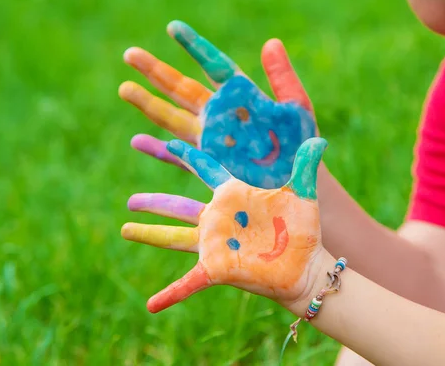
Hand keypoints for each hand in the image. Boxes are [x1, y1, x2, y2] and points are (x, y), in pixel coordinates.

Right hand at [118, 21, 317, 188]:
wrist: (299, 181)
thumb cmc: (301, 145)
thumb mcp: (297, 108)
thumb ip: (282, 77)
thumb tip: (270, 42)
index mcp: (240, 96)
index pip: (214, 65)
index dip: (194, 47)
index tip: (173, 27)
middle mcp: (219, 115)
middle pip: (182, 88)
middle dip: (156, 71)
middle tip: (130, 53)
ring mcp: (210, 140)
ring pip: (172, 118)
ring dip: (148, 104)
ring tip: (124, 87)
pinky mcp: (207, 165)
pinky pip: (178, 155)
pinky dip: (158, 149)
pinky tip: (137, 141)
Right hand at [121, 137, 327, 312]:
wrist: (306, 266)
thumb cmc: (303, 230)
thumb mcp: (303, 193)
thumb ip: (306, 164)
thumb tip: (320, 138)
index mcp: (234, 195)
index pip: (206, 169)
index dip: (188, 155)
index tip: (172, 142)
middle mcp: (219, 218)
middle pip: (177, 204)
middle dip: (153, 198)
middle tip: (129, 196)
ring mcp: (215, 244)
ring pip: (173, 237)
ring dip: (149, 234)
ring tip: (124, 228)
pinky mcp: (217, 268)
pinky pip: (188, 284)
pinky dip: (170, 294)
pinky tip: (151, 305)